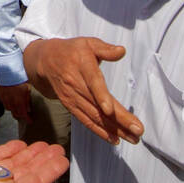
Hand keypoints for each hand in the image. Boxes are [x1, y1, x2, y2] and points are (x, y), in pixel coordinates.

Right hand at [0, 82, 31, 121]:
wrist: (8, 71)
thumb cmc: (19, 79)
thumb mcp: (27, 89)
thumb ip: (27, 99)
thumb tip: (28, 107)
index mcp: (19, 102)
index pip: (23, 114)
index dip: (27, 119)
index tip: (30, 121)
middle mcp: (11, 103)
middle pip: (15, 114)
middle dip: (21, 116)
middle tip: (25, 115)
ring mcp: (5, 99)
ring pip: (9, 109)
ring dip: (14, 110)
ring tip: (18, 108)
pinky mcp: (0, 95)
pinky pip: (4, 103)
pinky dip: (8, 104)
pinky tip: (11, 101)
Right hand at [23, 37, 142, 144]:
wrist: (45, 61)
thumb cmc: (72, 51)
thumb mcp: (88, 43)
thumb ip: (105, 49)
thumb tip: (121, 51)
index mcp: (82, 65)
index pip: (92, 81)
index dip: (100, 96)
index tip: (110, 110)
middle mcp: (75, 84)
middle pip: (97, 105)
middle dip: (118, 120)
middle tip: (138, 130)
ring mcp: (72, 97)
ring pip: (94, 116)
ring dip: (114, 129)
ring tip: (133, 138)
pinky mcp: (70, 106)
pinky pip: (86, 121)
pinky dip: (100, 132)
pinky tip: (115, 139)